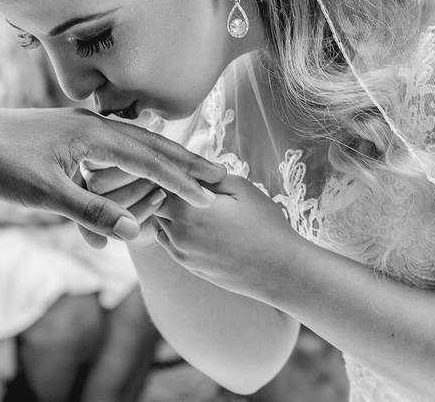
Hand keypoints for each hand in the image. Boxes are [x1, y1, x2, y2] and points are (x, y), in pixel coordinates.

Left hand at [0, 107, 225, 244]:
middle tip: (219, 177)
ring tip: (190, 176)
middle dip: (184, 164)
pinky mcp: (67, 139)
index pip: (149, 159)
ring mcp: (80, 130)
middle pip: (150, 145)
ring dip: (161, 165)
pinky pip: (110, 155)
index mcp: (92, 135)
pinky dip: (129, 171)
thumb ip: (93, 211)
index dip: (181, 180)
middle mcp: (92, 126)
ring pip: (132, 148)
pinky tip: (130, 189)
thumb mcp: (47, 193)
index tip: (210, 196)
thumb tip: (136, 230)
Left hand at [151, 174, 298, 297]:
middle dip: (166, 190)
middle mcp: (176, 233)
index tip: (177, 164)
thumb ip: (207, 176)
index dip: (167, 170)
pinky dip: (176, 230)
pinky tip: (197, 223)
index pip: (159, 182)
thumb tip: (188, 168)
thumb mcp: (240, 188)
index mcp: (186, 209)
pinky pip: (169, 242)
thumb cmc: (265, 225)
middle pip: (154, 204)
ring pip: (160, 223)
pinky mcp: (188, 267)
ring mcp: (181, 253)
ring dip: (169, 211)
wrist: (280, 270)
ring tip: (191, 202)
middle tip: (183, 181)